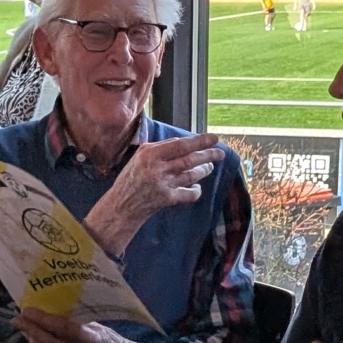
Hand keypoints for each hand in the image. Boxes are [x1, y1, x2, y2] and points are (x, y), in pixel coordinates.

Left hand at [14, 308, 146, 342]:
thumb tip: (55, 312)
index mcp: (90, 337)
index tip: (27, 310)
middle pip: (49, 341)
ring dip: (33, 340)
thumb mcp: (97, 325)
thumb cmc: (111, 339)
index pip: (61, 327)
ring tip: (24, 329)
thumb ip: (77, 322)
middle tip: (17, 319)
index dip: (42, 319)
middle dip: (30, 329)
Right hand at [82, 134, 224, 255]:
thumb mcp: (140, 156)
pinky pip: (189, 193)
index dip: (199, 141)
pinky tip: (197, 187)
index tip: (214, 138)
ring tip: (209, 166)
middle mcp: (157, 169)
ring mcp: (163, 185)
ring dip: (204, 170)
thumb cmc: (132, 177)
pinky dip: (196, 190)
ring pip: (191, 175)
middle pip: (189, 160)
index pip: (180, 145)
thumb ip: (160, 147)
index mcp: (150, 154)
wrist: (122, 204)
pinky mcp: (167, 199)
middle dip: (207, 155)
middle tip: (220, 153)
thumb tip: (183, 141)